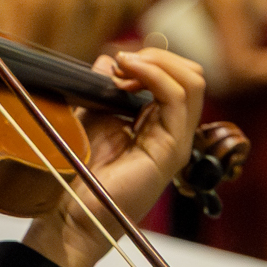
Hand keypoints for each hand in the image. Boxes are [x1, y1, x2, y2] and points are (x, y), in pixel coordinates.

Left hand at [23, 46, 204, 266]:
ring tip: (124, 67)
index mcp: (160, 121)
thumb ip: (105, 87)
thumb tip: (109, 58)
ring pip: (192, 82)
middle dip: (158, 56)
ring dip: (156, 63)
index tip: (116, 63)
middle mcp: (174, 130)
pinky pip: (177, 99)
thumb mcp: (93, 115)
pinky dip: (154, 76)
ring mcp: (177, 140)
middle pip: (191, 75)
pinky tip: (128, 73)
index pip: (177, 76)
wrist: (74, 209)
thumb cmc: (81, 171)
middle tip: (122, 64)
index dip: (151, 59)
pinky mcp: (172, 150)